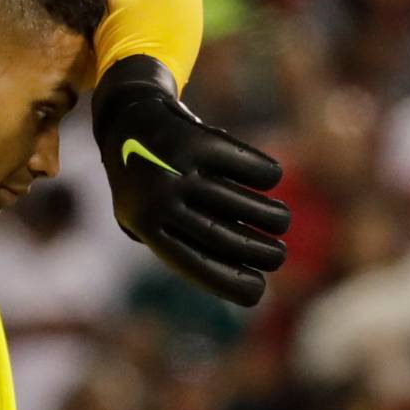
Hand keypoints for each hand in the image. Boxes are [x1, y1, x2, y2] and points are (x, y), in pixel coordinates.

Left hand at [92, 54, 289, 306]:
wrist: (127, 118)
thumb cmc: (147, 184)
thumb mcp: (145, 222)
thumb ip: (179, 247)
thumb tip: (234, 273)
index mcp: (147, 228)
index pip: (196, 264)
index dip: (230, 281)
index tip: (259, 291)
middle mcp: (160, 200)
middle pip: (223, 236)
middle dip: (259, 252)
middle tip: (279, 256)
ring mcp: (177, 167)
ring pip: (238, 201)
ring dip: (270, 216)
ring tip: (282, 222)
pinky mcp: (197, 138)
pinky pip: (242, 163)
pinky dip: (264, 174)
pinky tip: (271, 180)